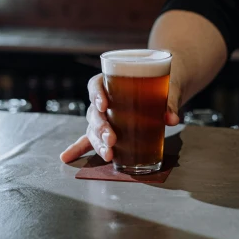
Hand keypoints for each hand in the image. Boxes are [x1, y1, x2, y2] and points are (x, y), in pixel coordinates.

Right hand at [60, 74, 181, 162]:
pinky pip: (90, 139)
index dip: (96, 94)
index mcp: (112, 81)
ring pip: (93, 128)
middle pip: (94, 112)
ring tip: (108, 153)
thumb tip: (172, 119)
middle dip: (100, 127)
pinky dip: (79, 149)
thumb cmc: (162, 84)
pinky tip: (66, 157)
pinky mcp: (108, 130)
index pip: (96, 84)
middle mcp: (104, 99)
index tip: (104, 105)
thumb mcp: (168, 88)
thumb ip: (170, 101)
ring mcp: (104, 116)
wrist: (164, 88)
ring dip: (97, 142)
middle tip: (112, 138)